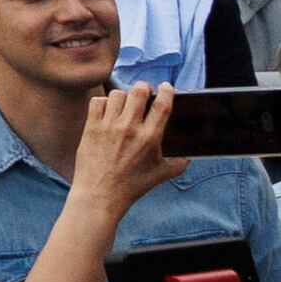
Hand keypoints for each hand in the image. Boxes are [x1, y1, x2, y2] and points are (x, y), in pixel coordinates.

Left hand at [70, 84, 181, 229]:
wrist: (101, 194)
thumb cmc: (132, 186)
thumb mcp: (160, 175)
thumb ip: (178, 164)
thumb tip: (189, 158)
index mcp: (150, 138)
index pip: (162, 106)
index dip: (167, 91)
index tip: (167, 87)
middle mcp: (130, 128)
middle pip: (138, 91)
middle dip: (144, 88)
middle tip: (144, 92)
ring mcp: (109, 126)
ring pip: (117, 94)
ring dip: (124, 96)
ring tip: (125, 104)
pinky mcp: (91, 127)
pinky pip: (97, 102)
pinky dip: (103, 103)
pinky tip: (107, 111)